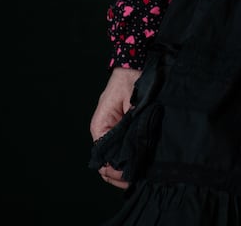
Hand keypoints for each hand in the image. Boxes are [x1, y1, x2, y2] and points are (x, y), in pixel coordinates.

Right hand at [89, 66, 140, 189]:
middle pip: (107, 161)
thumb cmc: (131, 80)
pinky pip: (121, 146)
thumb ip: (130, 128)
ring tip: (140, 173)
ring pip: (114, 156)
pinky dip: (128, 155)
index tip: (129, 175)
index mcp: (100, 126)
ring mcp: (111, 129)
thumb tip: (133, 152)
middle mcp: (103, 131)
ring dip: (125, 165)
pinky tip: (139, 162)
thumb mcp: (132, 104)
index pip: (102, 159)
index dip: (115, 170)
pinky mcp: (121, 126)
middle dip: (120, 172)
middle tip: (137, 178)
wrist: (135, 62)